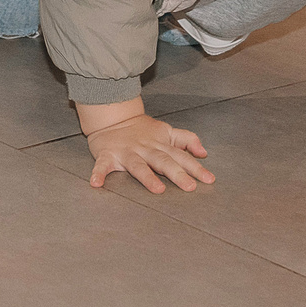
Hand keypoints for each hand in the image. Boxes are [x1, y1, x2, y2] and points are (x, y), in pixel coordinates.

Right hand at [86, 113, 214, 194]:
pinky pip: (102, 165)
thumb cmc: (142, 129)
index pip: (181, 156)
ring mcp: (126, 152)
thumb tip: (204, 152)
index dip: (195, 168)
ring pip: (138, 165)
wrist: (112, 117)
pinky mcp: (107, 155)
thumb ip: (186, 140)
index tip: (209, 179)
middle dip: (177, 174)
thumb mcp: (167, 131)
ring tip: (157, 189)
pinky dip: (98, 174)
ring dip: (147, 177)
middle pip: (163, 161)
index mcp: (160, 144)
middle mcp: (145, 148)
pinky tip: (96, 184)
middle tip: (190, 187)